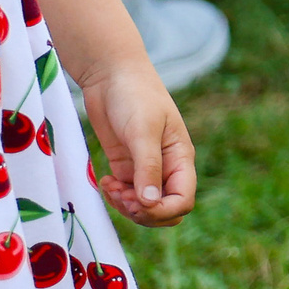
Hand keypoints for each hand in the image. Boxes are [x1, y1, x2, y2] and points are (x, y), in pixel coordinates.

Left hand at [80, 57, 196, 225]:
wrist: (111, 75)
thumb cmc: (135, 96)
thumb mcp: (143, 131)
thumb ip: (148, 168)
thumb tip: (151, 204)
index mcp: (180, 158)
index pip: (183, 199)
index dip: (163, 211)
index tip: (139, 202)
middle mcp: (166, 166)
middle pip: (165, 209)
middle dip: (144, 213)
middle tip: (122, 197)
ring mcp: (145, 168)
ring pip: (144, 206)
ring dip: (126, 206)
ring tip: (110, 188)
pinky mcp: (126, 166)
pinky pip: (126, 195)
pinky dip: (115, 196)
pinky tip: (105, 181)